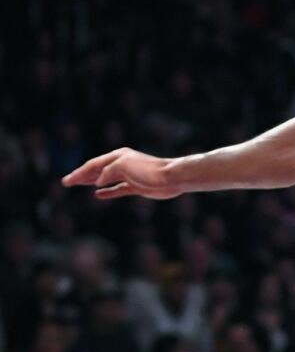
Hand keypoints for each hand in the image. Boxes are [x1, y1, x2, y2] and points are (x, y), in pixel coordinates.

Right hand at [62, 147, 183, 199]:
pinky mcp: (137, 186)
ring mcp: (129, 176)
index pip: (93, 165)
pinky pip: (117, 189)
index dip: (79, 173)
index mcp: (118, 156)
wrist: (171, 178)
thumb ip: (107, 172)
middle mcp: (122, 164)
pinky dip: (107, 192)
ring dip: (91, 182)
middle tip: (66, 183)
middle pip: (97, 171)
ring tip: (78, 185)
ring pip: (105, 179)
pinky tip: (98, 195)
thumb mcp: (123, 166)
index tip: (67, 181)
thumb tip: (97, 183)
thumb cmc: (148, 170)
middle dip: (81, 176)